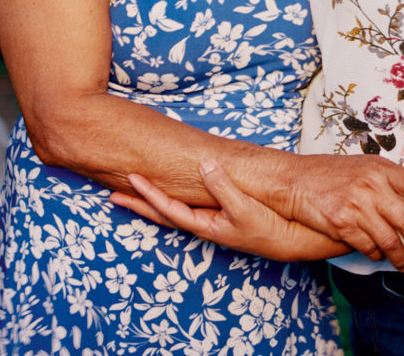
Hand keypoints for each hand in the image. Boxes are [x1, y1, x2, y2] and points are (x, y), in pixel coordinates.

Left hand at [111, 163, 348, 261]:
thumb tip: (204, 164)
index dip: (148, 194)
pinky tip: (169, 192)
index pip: (169, 209)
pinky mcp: (220, 215)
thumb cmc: (268, 227)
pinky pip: (189, 206)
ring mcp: (210, 222)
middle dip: (138, 204)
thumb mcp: (244, 208)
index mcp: (205, 226)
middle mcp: (203, 225)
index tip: (130, 180)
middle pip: (163, 214)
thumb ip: (223, 186)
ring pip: (174, 211)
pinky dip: (172, 200)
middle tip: (112, 195)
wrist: (291, 240)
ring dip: (151, 202)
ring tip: (133, 192)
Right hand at [274, 153, 403, 270]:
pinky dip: (375, 255)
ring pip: (389, 240)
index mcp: (380, 169)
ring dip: (400, 257)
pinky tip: (378, 255)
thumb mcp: (363, 166)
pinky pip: (368, 247)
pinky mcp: (343, 224)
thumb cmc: (332, 173)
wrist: (296, 181)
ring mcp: (356, 206)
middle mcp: (371, 186)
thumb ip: (386, 180)